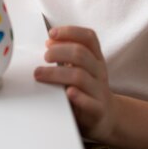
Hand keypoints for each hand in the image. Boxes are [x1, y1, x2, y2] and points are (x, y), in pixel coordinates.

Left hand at [34, 25, 115, 141]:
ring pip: (79, 76)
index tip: (51, 34)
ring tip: (39, 74)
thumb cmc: (88, 89)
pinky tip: (67, 92)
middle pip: (81, 54)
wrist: (108, 117)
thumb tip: (48, 43)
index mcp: (96, 58)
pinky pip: (89, 102)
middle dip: (58, 51)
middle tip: (44, 57)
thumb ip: (69, 56)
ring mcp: (100, 91)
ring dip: (56, 73)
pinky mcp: (98, 110)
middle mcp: (100, 72)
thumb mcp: (83, 68)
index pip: (88, 37)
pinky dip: (78, 96)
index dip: (70, 32)